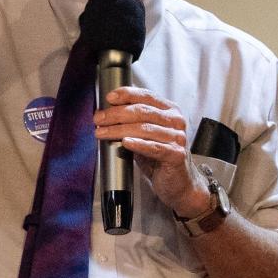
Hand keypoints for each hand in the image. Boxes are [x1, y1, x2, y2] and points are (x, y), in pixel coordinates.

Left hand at [94, 87, 211, 215]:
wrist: (179, 184)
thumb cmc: (160, 159)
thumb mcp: (146, 136)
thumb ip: (133, 123)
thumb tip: (106, 114)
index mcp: (170, 111)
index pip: (146, 96)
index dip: (126, 94)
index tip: (108, 98)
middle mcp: (176, 121)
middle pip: (142, 111)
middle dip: (116, 114)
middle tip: (98, 119)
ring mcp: (178, 138)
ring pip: (144, 128)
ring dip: (119, 129)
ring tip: (102, 132)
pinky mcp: (176, 155)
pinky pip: (153, 147)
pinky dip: (138, 144)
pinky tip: (125, 142)